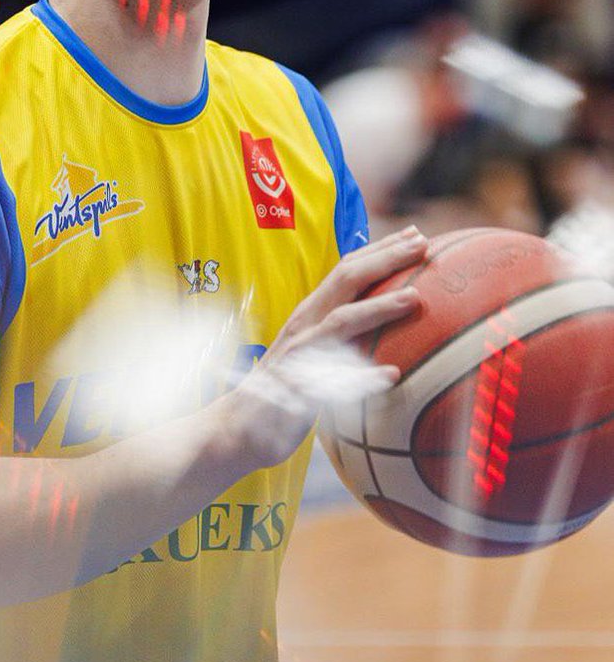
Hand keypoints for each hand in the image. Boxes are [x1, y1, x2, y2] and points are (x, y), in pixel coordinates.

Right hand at [224, 225, 426, 468]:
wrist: (237, 426)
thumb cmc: (284, 388)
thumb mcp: (312, 349)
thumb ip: (340, 331)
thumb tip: (382, 321)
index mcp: (311, 313)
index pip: (347, 269)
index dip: (381, 249)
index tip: (416, 235)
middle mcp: (304, 325)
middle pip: (346, 281)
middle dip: (386, 259)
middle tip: (424, 245)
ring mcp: (299, 355)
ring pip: (340, 323)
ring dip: (377, 308)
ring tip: (413, 299)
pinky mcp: (295, 391)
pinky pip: (332, 381)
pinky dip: (362, 377)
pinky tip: (391, 375)